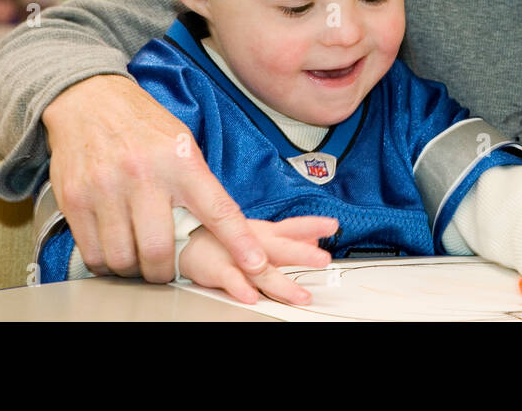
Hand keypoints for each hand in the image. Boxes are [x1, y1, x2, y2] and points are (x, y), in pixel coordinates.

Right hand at [43, 75, 333, 287]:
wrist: (89, 99)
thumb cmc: (143, 125)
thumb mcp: (183, 145)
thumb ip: (198, 186)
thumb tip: (224, 230)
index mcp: (181, 160)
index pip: (218, 210)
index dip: (240, 243)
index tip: (258, 267)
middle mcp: (144, 174)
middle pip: (160, 250)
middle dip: (165, 272)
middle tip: (165, 268)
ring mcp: (106, 188)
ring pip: (124, 258)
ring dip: (133, 269)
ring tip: (137, 258)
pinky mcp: (75, 199)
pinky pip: (93, 253)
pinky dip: (106, 263)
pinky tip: (112, 251)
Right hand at [179, 220, 336, 304]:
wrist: (188, 242)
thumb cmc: (228, 238)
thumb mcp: (262, 234)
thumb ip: (289, 237)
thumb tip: (314, 237)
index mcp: (266, 233)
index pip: (293, 227)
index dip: (313, 225)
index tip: (333, 225)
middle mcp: (255, 244)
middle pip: (282, 248)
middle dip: (303, 254)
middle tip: (324, 259)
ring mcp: (237, 256)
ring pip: (262, 270)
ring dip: (282, 283)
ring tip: (301, 295)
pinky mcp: (218, 269)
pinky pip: (230, 281)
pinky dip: (241, 289)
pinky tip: (251, 298)